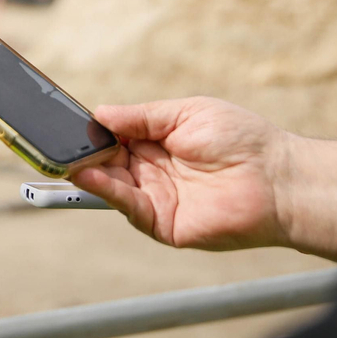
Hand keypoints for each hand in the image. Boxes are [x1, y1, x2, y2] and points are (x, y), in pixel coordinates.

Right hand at [75, 97, 288, 250]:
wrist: (275, 178)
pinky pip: (129, 207)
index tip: (68, 121)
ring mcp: (157, 198)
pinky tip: (92, 175)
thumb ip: (141, 116)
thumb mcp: (185, 113)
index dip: (94, 131)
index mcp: (159, 143)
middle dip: (84, 151)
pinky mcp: (163, 224)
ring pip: (112, 185)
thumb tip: (99, 113)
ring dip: (89, 172)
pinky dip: (107, 191)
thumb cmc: (241, 139)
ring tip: (68, 158)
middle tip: (61, 141)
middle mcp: (153, 172)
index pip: (115, 137)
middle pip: (107, 162)